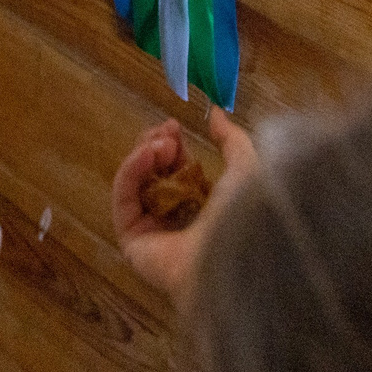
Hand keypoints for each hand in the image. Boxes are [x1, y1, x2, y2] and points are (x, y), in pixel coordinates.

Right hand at [111, 108, 257, 302]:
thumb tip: (218, 115)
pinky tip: (146, 155)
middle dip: (156, 147)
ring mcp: (151, 232)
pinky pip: (124, 199)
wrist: (233, 256)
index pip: (176, 172)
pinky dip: (130, 171)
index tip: (174, 126)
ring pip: (135, 184)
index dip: (172, 146)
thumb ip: (233, 141)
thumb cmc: (244, 215)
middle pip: (152, 176)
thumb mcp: (246, 168)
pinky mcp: (131, 239)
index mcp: (202, 209)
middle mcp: (175, 221)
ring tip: (161, 145)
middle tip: (167, 132)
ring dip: (144, 156)